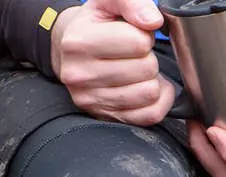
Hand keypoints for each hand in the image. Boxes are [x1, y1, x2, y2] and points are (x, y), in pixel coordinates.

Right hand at [50, 0, 172, 124]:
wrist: (67, 51)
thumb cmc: (93, 26)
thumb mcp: (107, 3)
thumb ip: (132, 3)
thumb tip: (153, 21)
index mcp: (79, 42)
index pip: (138, 42)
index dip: (143, 37)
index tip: (132, 36)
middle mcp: (80, 74)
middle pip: (147, 68)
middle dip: (147, 58)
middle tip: (134, 55)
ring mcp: (92, 99)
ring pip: (150, 93)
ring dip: (152, 80)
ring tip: (137, 69)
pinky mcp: (105, 116)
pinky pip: (150, 115)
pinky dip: (157, 101)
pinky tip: (144, 86)